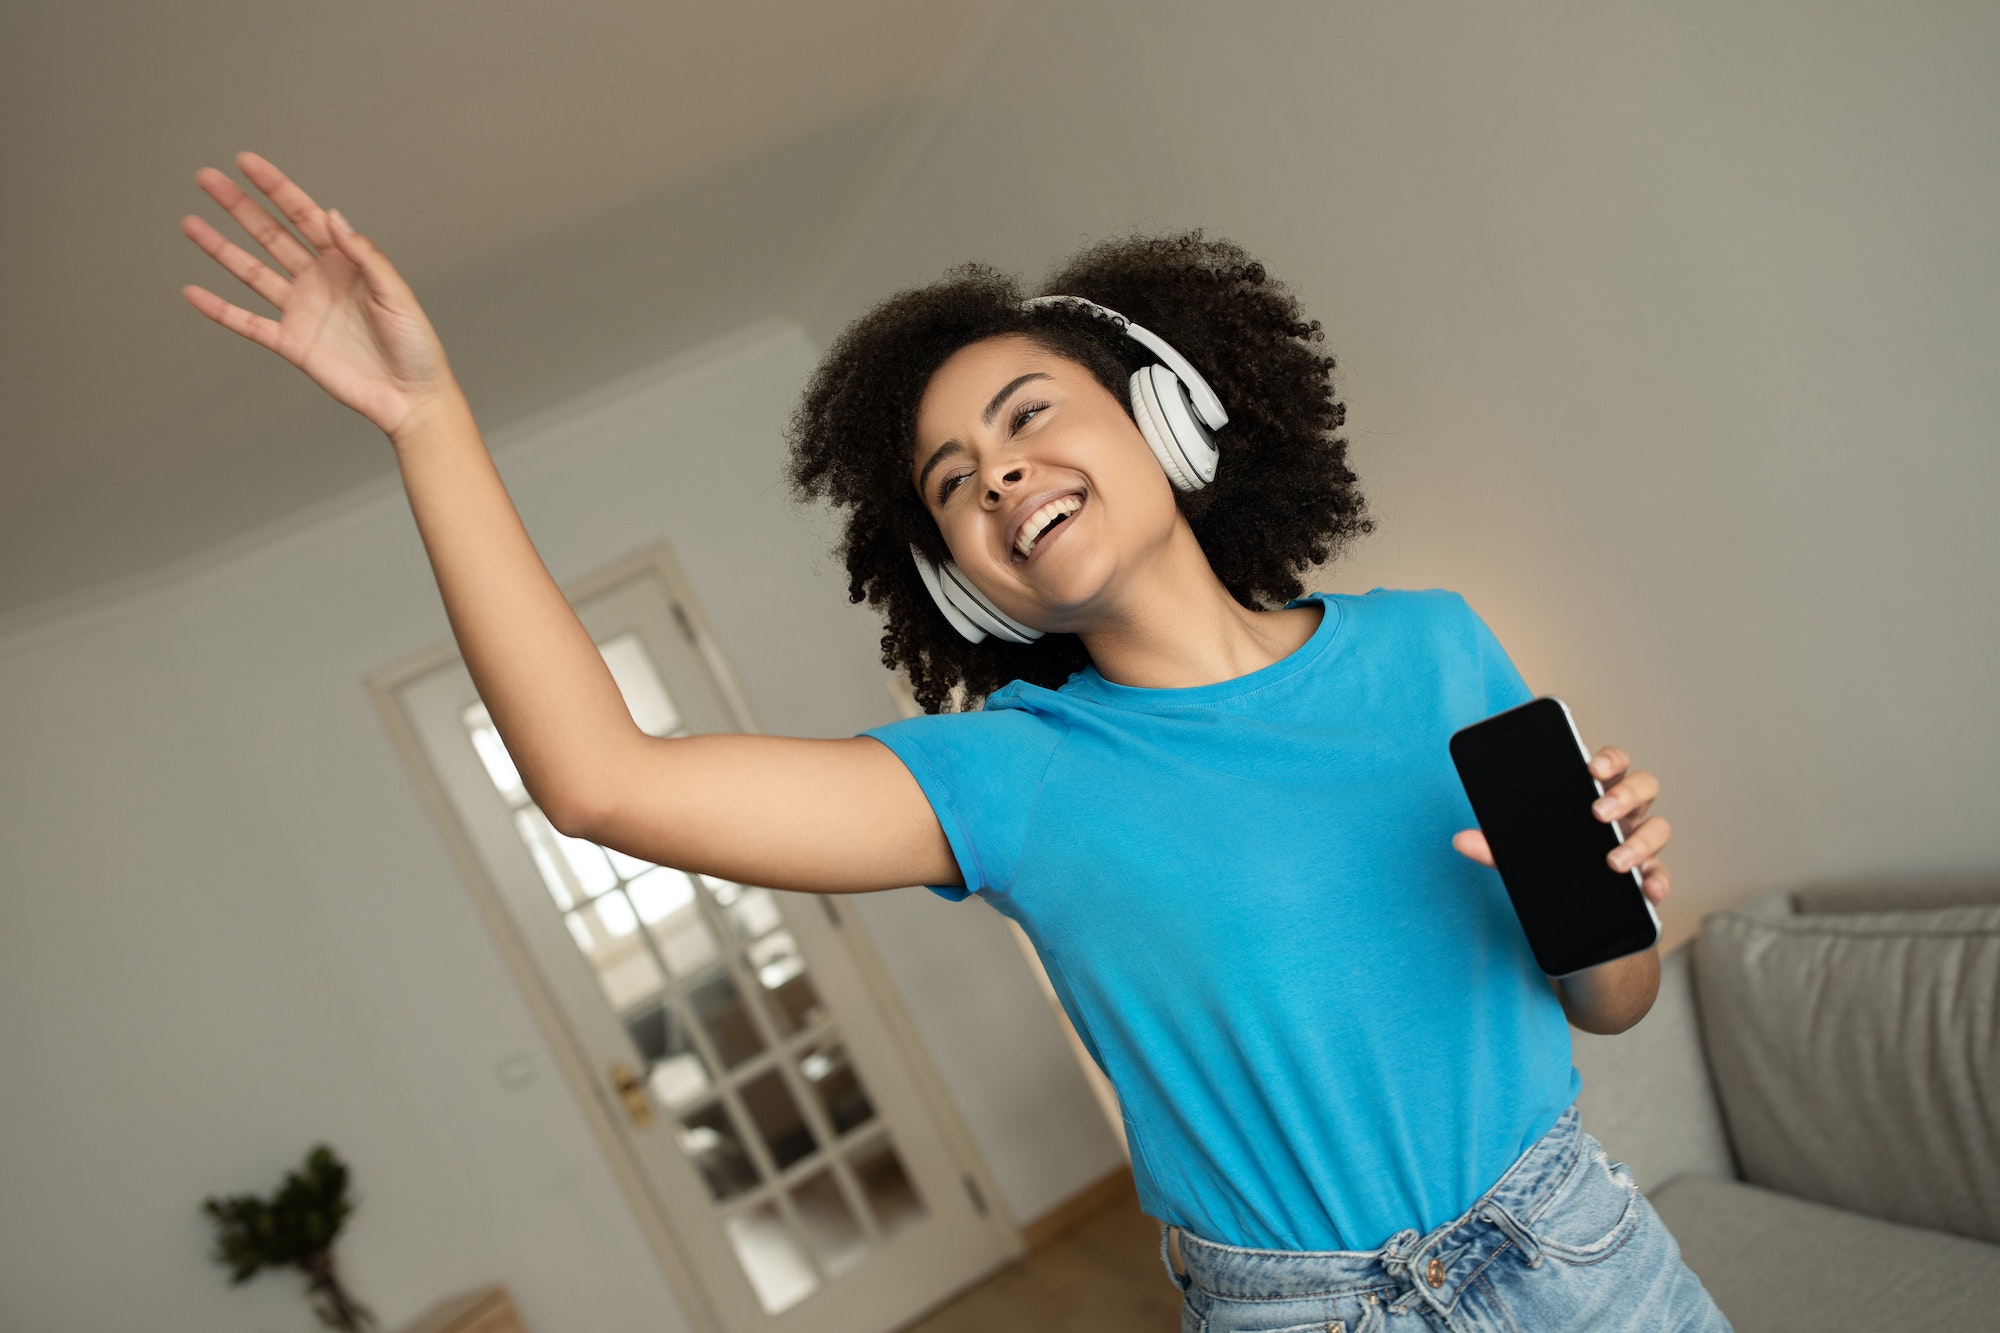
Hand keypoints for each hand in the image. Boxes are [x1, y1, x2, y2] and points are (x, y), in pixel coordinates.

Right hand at [180, 152, 455, 439]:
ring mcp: (302, 311)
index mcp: (345, 263)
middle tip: (206, 179)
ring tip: (190, 224)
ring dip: (221, 248)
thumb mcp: (396, 294)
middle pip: (269, 235)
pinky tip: (193, 293)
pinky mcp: (291, 343)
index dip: (275, 188)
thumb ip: (365, 255)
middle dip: (238, 206)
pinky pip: (248, 323)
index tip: (245, 162)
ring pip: (252, 272)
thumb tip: (332, 215)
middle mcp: (318, 280)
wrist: (410, 397)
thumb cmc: (416, 345)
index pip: (303, 215)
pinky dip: (219, 310)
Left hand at [1451, 745, 1672, 905]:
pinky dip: (1658, 882)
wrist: (1577, 921)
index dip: (1608, 759)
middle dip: (1625, 795)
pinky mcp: (1647, 880)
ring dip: (1640, 842)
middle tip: (1598, 812)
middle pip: (1643, 787)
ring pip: (1659, 829)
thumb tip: (1461, 840)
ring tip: (1614, 862)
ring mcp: (1639, 846)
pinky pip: (1662, 877)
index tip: (1591, 767)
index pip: (1611, 764)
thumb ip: (1496, 848)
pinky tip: (1647, 891)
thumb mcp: (1523, 857)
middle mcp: (1624, 817)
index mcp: (1594, 796)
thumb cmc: (1555, 868)